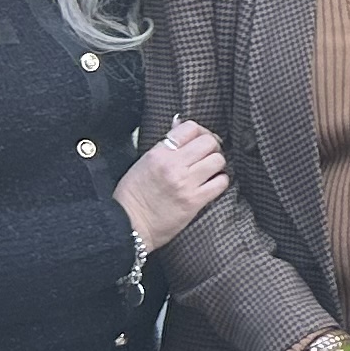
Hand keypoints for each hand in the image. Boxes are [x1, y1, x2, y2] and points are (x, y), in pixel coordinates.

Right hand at [116, 119, 228, 252]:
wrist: (128, 225)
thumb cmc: (133, 196)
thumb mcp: (144, 163)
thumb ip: (164, 146)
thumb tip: (180, 124)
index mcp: (158, 153)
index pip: (189, 128)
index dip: (200, 132)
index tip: (200, 140)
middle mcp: (173, 165)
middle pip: (209, 142)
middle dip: (212, 147)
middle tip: (209, 155)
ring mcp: (185, 183)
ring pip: (218, 160)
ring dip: (217, 165)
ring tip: (210, 171)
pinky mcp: (194, 201)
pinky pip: (220, 183)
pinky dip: (220, 181)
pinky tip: (212, 184)